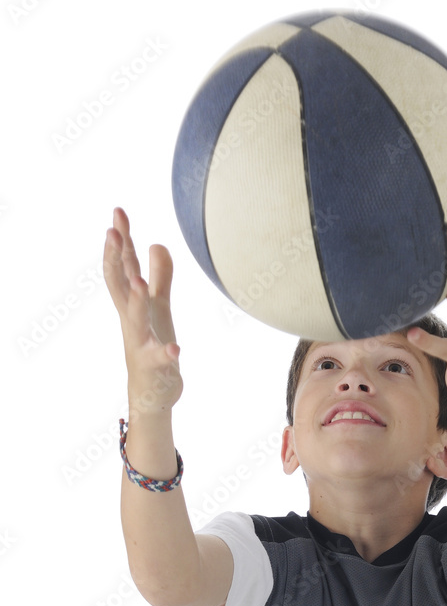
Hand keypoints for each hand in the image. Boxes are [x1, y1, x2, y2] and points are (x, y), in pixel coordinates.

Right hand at [103, 207, 182, 415]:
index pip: (123, 267)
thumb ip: (160, 276)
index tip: (117, 213)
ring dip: (135, 300)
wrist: (152, 392)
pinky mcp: (155, 367)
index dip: (121, 242)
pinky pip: (159, 359)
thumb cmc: (153, 346)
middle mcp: (131, 320)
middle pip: (120, 286)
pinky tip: (175, 348)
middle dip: (116, 259)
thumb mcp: (159, 307)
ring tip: (138, 281)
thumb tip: (156, 243)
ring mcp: (141, 343)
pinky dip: (166, 353)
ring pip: (134, 319)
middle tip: (112, 232)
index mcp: (132, 305)